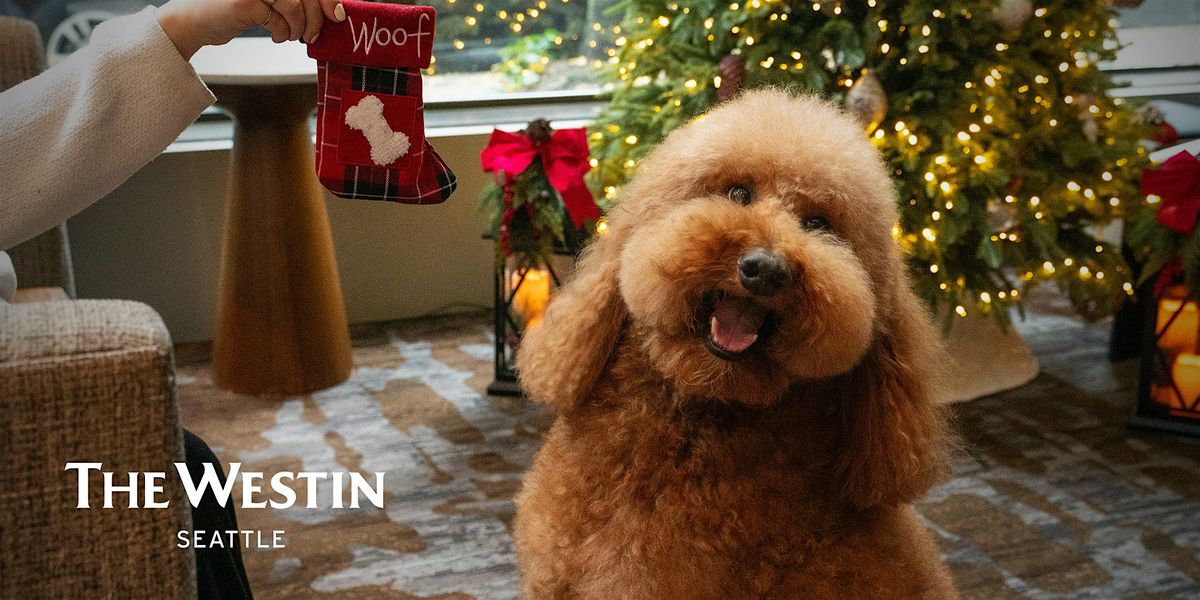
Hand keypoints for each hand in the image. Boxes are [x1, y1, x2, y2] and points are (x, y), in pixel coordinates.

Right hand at [156, 0, 344, 59]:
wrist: (195, 21)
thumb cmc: (236, 9)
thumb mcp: (271, 0)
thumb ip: (296, 0)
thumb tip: (332, 12)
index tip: (337, 15)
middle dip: (315, 18)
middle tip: (312, 35)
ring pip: (293, 5)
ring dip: (297, 28)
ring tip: (289, 36)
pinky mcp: (243, 2)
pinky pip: (276, 19)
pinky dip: (281, 32)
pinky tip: (276, 36)